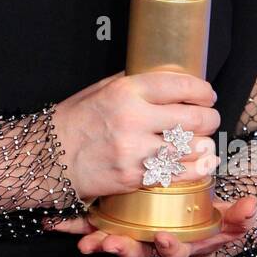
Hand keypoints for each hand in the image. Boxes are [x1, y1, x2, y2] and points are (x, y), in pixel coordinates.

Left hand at [41, 194, 256, 256]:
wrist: (190, 215)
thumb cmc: (207, 218)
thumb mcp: (226, 218)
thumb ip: (239, 217)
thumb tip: (253, 206)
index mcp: (177, 245)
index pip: (172, 251)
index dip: (168, 247)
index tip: (162, 238)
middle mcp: (151, 246)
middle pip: (136, 252)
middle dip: (122, 249)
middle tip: (110, 243)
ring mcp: (130, 237)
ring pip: (111, 242)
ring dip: (95, 241)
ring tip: (84, 241)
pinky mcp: (110, 225)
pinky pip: (89, 227)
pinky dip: (71, 226)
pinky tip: (53, 222)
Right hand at [50, 68, 221, 207]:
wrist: (48, 158)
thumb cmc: (74, 121)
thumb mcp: (100, 90)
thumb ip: (133, 83)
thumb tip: (165, 78)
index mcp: (126, 91)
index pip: (179, 86)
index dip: (202, 91)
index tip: (207, 95)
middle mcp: (133, 118)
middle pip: (193, 118)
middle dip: (209, 118)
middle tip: (208, 119)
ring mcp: (134, 151)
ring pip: (191, 148)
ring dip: (204, 145)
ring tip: (204, 143)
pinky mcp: (134, 177)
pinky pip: (178, 174)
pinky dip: (196, 170)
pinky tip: (202, 164)